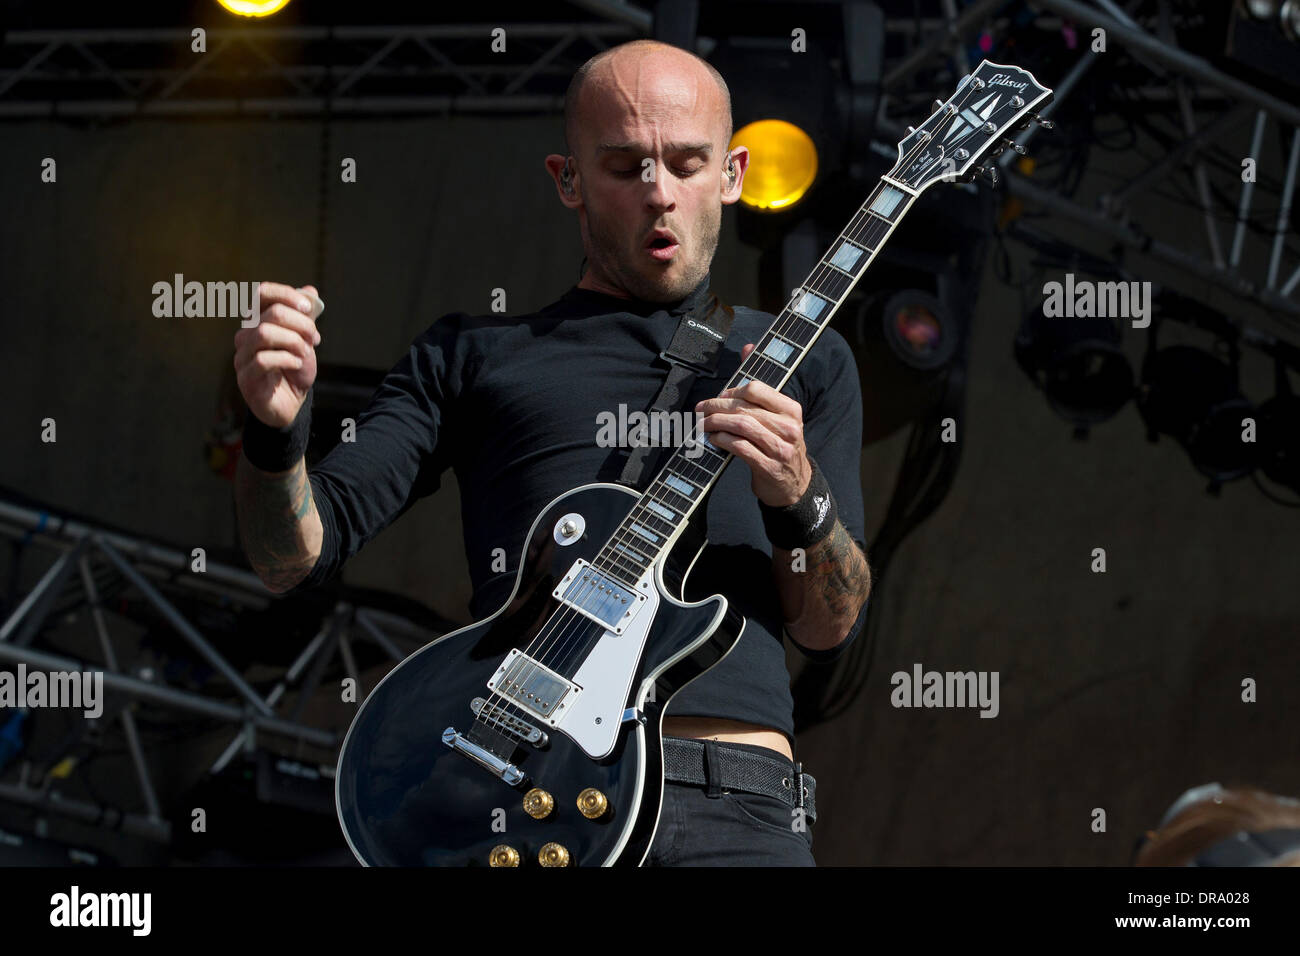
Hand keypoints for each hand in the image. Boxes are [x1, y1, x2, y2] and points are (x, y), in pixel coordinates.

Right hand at [233, 282, 322, 428]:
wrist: (292, 403)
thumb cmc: (295, 369)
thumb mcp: (305, 341)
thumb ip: (305, 317)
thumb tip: (310, 291)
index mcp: (258, 322)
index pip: (261, 293)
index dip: (285, 294)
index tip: (308, 307)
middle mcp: (245, 336)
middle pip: (270, 314)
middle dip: (300, 323)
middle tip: (315, 337)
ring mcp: (242, 356)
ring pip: (264, 333)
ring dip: (293, 341)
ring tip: (305, 353)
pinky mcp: (246, 377)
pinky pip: (263, 359)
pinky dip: (287, 359)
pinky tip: (297, 365)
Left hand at [694, 343, 811, 506]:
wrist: (794, 484)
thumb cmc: (780, 445)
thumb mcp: (778, 416)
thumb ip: (761, 385)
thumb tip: (748, 348)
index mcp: (791, 410)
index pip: (756, 390)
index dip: (732, 391)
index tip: (719, 397)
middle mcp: (789, 427)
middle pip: (744, 408)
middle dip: (716, 407)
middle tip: (700, 410)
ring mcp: (780, 448)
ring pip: (741, 426)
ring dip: (716, 423)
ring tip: (703, 424)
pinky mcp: (769, 467)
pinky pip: (740, 448)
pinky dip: (722, 441)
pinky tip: (713, 439)